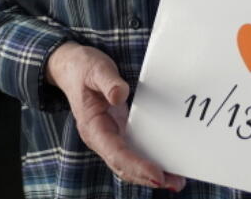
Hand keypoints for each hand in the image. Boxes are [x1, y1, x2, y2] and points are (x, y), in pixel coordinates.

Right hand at [45, 42, 185, 190]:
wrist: (73, 67)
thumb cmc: (83, 69)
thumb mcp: (95, 69)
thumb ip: (107, 81)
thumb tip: (120, 95)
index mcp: (93, 127)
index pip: (115, 152)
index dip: (136, 165)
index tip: (156, 174)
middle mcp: (102, 138)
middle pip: (124, 165)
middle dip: (147, 177)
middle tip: (175, 183)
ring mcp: (111, 137)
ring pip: (130, 163)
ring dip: (152, 174)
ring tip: (177, 182)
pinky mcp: (120, 131)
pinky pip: (134, 151)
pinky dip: (149, 160)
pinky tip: (168, 165)